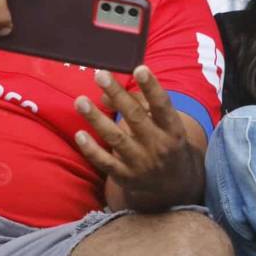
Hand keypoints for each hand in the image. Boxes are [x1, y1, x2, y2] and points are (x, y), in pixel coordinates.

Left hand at [73, 66, 202, 211]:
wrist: (175, 186)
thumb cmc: (167, 145)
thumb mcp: (164, 125)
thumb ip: (139, 105)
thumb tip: (105, 93)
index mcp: (172, 130)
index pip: (163, 106)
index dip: (152, 87)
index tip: (140, 68)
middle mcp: (158, 146)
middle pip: (135, 118)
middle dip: (118, 95)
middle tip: (100, 75)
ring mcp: (141, 163)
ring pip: (116, 138)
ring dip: (96, 119)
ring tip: (80, 101)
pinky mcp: (126, 177)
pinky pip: (106, 162)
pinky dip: (92, 150)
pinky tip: (80, 134)